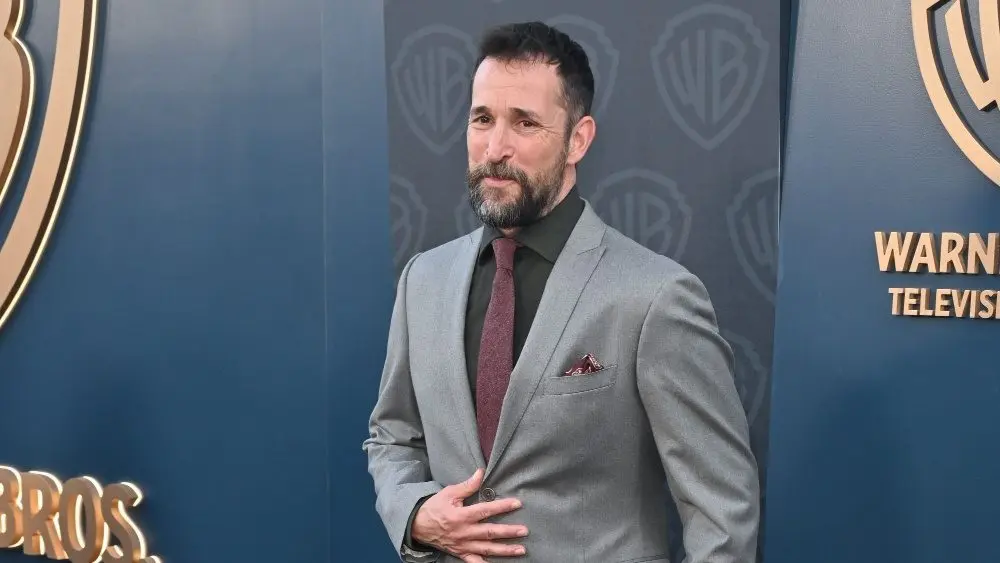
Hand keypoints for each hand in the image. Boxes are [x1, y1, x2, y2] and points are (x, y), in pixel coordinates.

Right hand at [412, 468, 527, 561]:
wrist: (417, 525)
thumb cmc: (434, 507)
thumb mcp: (449, 493)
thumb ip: (467, 485)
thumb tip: (481, 472)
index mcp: (461, 516)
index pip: (486, 510)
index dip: (502, 507)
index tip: (517, 504)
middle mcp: (464, 532)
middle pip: (490, 533)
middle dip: (508, 532)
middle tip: (524, 531)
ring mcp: (463, 545)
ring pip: (487, 549)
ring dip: (505, 550)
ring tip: (521, 550)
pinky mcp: (460, 553)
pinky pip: (474, 562)